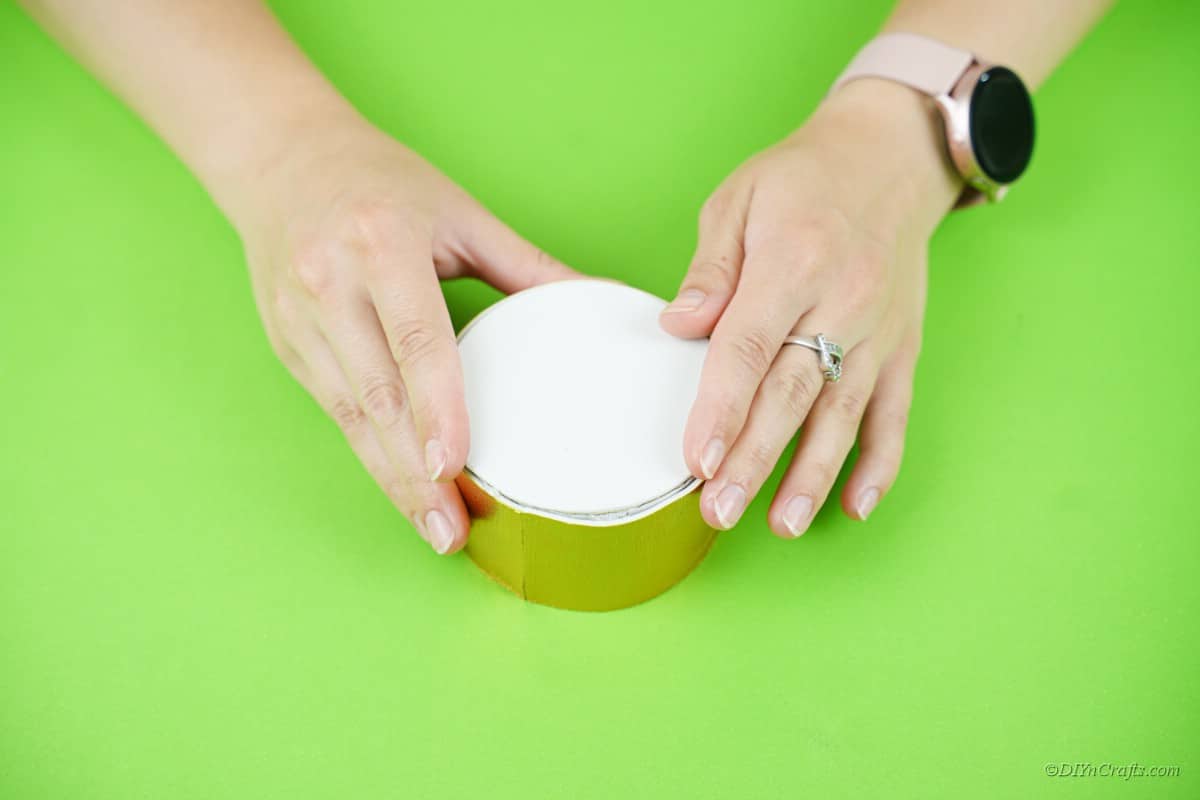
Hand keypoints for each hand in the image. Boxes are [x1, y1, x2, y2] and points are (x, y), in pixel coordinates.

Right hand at [233, 114, 576, 553]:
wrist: (278, 156)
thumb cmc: (379, 181)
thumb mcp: (459, 213)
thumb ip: (527, 266)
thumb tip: (602, 298)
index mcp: (380, 244)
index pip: (415, 340)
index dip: (436, 409)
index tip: (453, 467)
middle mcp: (330, 284)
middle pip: (377, 396)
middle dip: (414, 474)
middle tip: (453, 531)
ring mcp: (299, 319)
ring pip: (350, 416)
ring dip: (391, 478)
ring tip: (434, 528)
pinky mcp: (286, 345)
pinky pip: (333, 410)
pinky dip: (370, 454)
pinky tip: (400, 486)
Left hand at [661, 79, 961, 535]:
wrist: (890, 157)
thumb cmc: (801, 179)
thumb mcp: (737, 200)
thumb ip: (710, 271)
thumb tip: (678, 327)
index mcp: (792, 261)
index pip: (748, 349)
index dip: (721, 409)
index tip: (697, 460)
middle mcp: (843, 300)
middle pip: (792, 394)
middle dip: (755, 459)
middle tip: (718, 511)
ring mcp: (879, 329)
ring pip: (844, 413)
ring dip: (812, 474)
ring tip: (781, 525)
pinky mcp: (904, 345)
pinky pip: (894, 411)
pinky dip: (880, 462)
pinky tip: (856, 504)